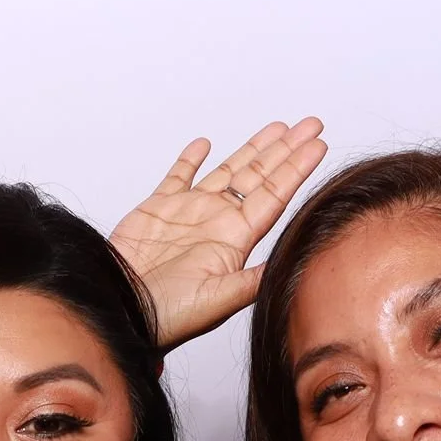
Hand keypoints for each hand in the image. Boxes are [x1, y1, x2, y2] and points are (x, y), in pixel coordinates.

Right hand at [108, 117, 325, 349]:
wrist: (123, 310)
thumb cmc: (168, 315)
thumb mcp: (218, 301)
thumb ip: (252, 280)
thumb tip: (289, 263)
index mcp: (235, 239)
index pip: (274, 196)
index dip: (295, 169)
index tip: (317, 145)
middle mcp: (217, 221)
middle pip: (259, 176)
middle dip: (285, 150)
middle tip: (311, 124)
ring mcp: (189, 212)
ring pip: (228, 170)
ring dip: (253, 148)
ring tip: (278, 128)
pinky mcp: (157, 208)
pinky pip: (177, 176)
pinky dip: (189, 159)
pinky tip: (205, 143)